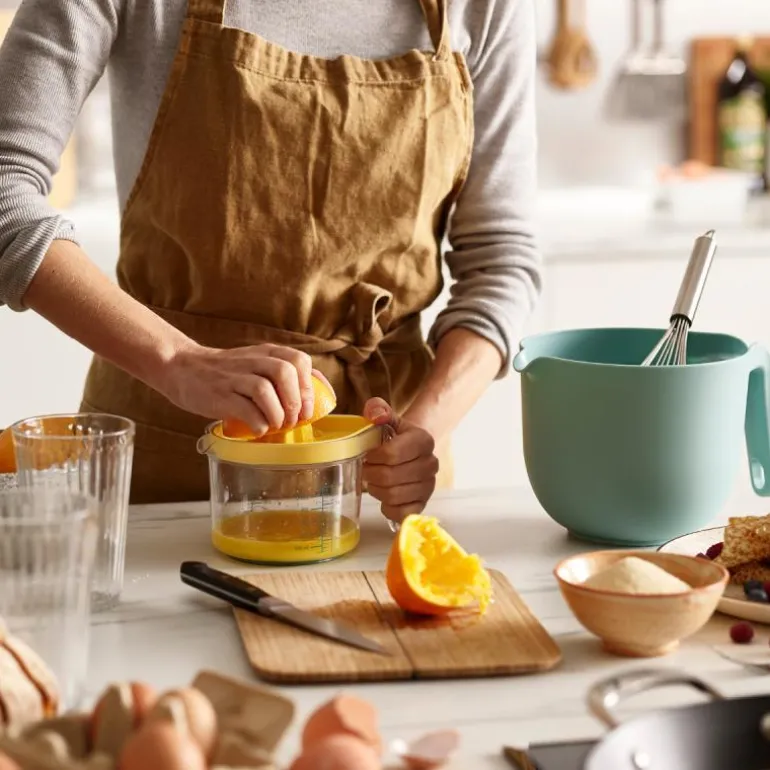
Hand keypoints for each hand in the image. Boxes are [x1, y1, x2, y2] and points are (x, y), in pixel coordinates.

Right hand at [159, 341, 329, 435]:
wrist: (182, 368)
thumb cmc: (228, 373)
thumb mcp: (257, 364)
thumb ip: (285, 375)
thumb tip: (320, 394)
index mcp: (266, 353)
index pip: (298, 360)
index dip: (309, 386)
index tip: (310, 409)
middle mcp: (252, 361)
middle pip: (285, 371)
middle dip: (296, 400)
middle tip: (294, 420)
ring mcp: (234, 377)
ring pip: (265, 389)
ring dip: (278, 413)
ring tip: (277, 425)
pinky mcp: (219, 395)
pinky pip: (244, 409)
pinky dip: (258, 423)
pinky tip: (258, 429)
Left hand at [362, 398, 438, 523]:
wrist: (412, 452)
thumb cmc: (395, 437)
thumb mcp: (388, 420)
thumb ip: (379, 410)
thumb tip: (374, 414)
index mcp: (423, 440)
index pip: (391, 454)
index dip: (372, 457)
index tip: (366, 455)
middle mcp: (431, 464)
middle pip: (390, 477)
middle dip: (370, 474)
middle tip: (365, 470)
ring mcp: (429, 486)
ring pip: (393, 496)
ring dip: (376, 490)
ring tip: (373, 482)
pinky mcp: (423, 504)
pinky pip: (401, 513)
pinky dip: (387, 508)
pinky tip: (384, 497)